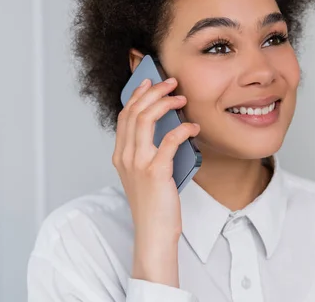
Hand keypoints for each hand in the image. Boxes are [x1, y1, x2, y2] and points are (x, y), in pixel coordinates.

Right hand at [112, 77, 199, 285]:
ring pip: (146, 119)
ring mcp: (138, 163)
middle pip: (134, 111)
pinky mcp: (155, 172)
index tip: (150, 82)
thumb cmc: (154, 204)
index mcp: (120, 155)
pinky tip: (193, 128)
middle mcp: (125, 156)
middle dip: (153, 92)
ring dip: (165, 103)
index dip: (137, 95)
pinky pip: (169, 140)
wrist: (154, 232)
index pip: (125, 115)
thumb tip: (169, 127)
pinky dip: (183, 129)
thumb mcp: (146, 173)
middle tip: (172, 83)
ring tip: (182, 98)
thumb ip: (150, 151)